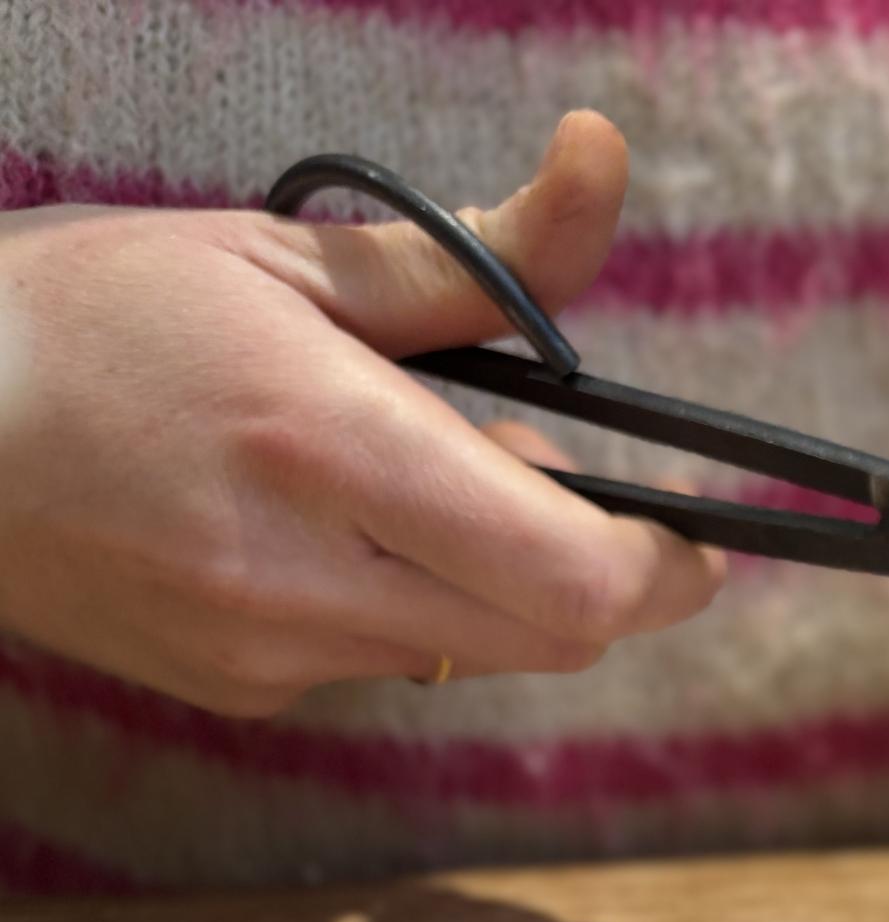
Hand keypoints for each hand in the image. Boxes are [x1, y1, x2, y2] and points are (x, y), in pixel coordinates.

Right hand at [0, 112, 722, 716]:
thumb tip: (600, 165)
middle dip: (599, 578)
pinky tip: (314, 531)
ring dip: (488, 582)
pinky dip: (398, 605)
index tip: (693, 535)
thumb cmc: (96, 315)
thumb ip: (472, 258)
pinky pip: (381, 662)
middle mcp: (303, 574)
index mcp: (327, 445)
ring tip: (398, 482)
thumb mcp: (283, 254)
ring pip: (472, 651)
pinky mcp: (235, 689)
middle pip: (553, 638)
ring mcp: (265, 651)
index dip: (664, 568)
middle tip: (559, 494)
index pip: (574, 575)